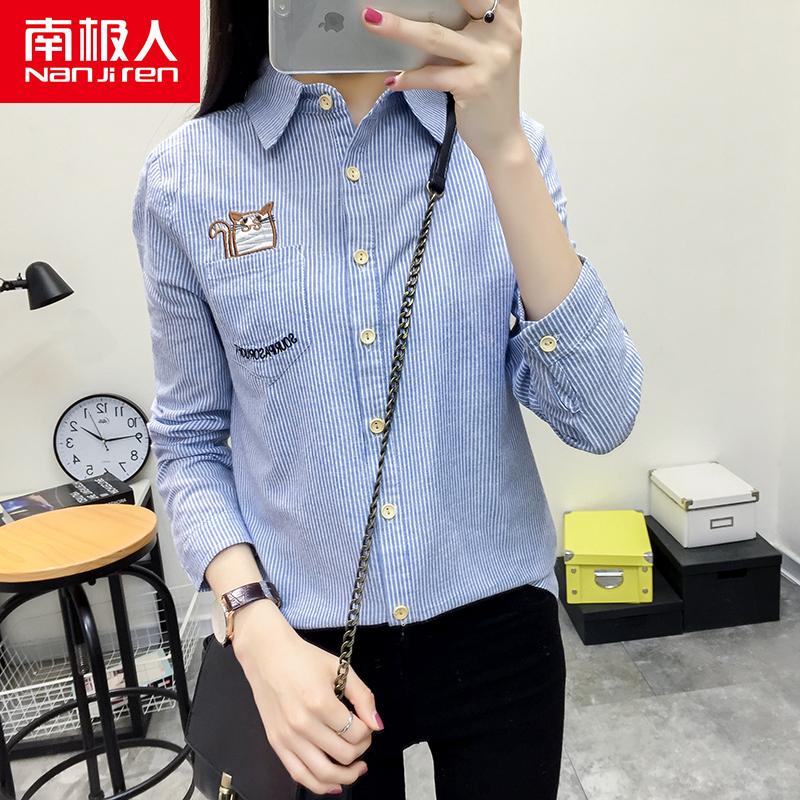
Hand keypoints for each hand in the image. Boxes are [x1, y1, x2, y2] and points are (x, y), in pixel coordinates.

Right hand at [231, 601, 381, 794]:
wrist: (267, 655)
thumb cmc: (303, 659)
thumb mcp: (339, 668)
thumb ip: (363, 696)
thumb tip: (377, 724)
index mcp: (319, 702)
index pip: (356, 732)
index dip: (368, 731)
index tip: (367, 722)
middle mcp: (302, 724)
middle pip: (343, 754)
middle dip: (361, 750)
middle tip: (362, 738)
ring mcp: (287, 737)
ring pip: (323, 774)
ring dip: (346, 776)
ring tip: (357, 768)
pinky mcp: (276, 743)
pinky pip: (299, 775)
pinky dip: (319, 785)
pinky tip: (334, 783)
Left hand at [361, 1, 524, 162]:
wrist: (502, 138)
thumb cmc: (488, 92)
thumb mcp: (486, 52)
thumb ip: (468, 27)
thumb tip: (420, 12)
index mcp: (507, 18)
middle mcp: (503, 34)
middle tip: (382, 1)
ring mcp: (489, 60)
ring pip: (435, 37)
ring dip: (398, 29)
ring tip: (372, 21)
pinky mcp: (473, 86)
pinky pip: (431, 76)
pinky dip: (408, 78)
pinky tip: (392, 80)